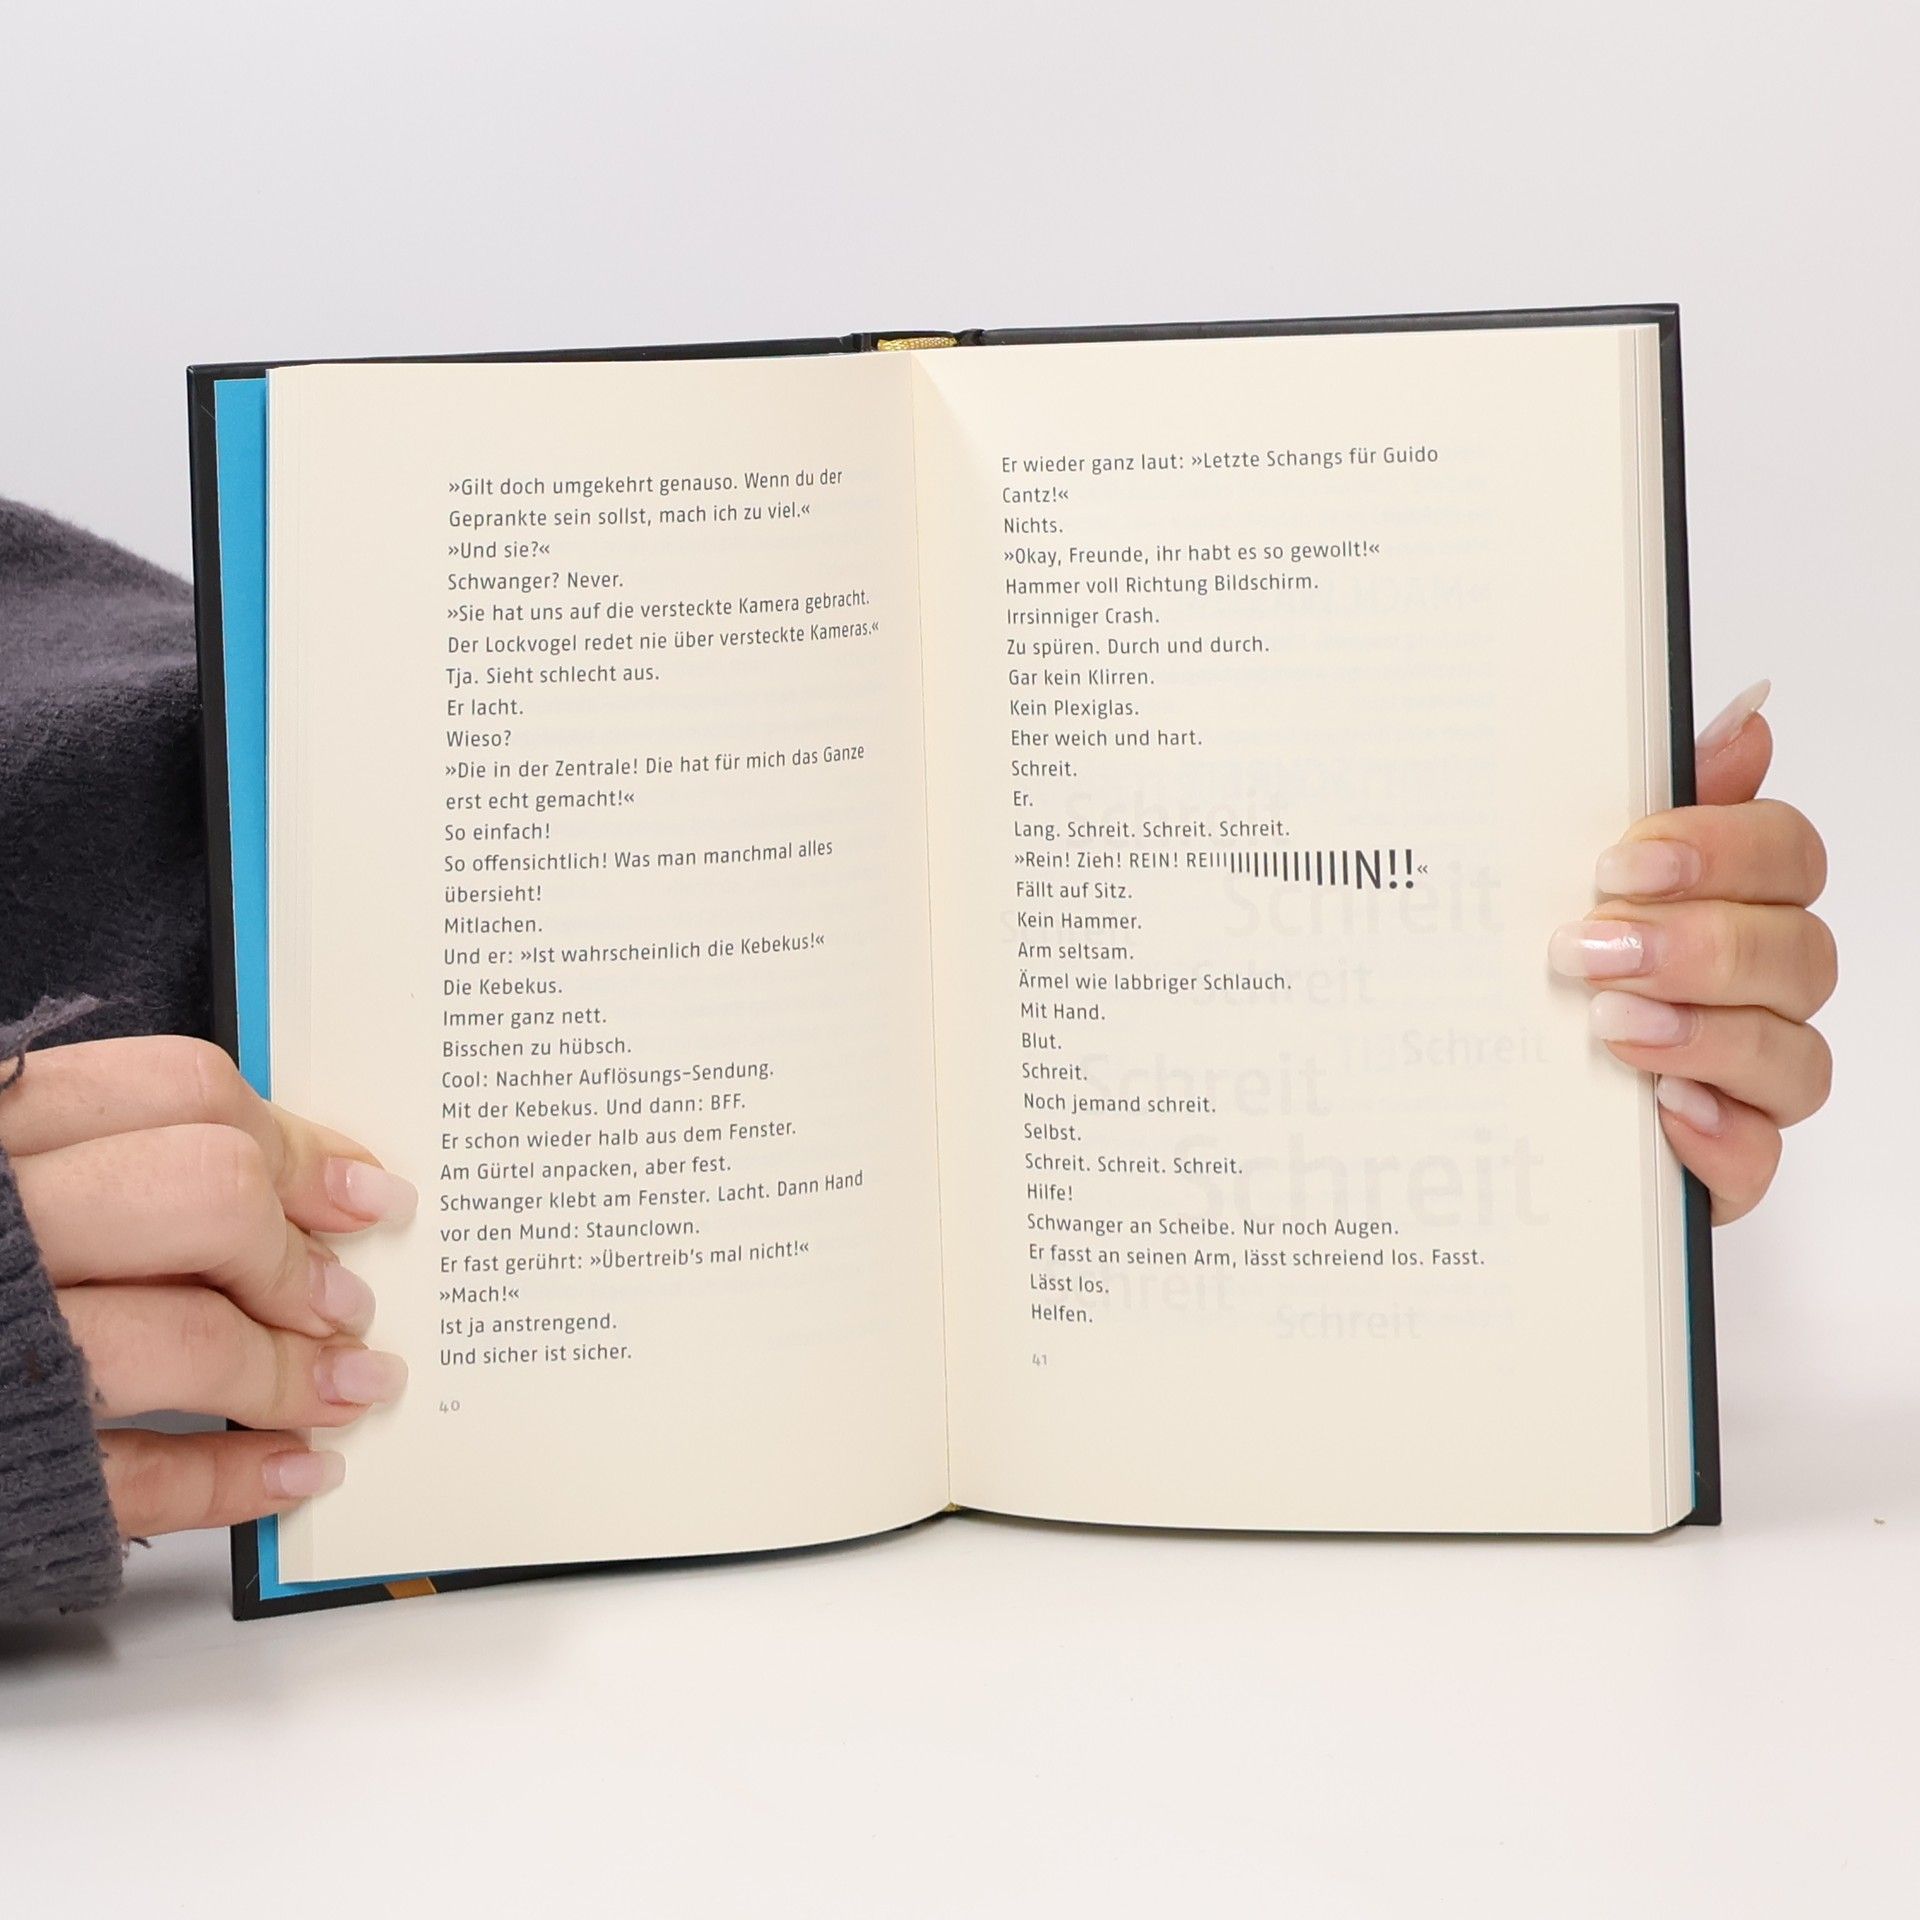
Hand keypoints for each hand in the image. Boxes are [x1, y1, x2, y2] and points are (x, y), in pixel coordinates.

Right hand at [0, 1036, 413, 1536]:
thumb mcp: (4, 1177)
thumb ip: (110, 1153)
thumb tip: (301, 1181)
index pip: (182, 1092)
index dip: (298, 1144)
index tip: (362, 1191)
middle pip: (205, 1197)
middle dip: (297, 1257)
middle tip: (347, 1298)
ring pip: (187, 1338)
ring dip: (293, 1373)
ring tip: (347, 1386)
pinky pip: (138, 1477)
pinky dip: (234, 1479)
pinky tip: (291, 1469)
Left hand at [1551, 681, 1835, 1222]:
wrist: (1458, 1099)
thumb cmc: (1526, 972)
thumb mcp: (1554, 876)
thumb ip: (1646, 799)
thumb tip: (1746, 715)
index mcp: (1727, 904)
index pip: (1785, 855)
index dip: (1722, 850)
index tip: (1623, 863)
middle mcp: (1754, 990)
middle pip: (1799, 954)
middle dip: (1698, 946)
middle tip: (1591, 949)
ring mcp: (1745, 1082)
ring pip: (1795, 1057)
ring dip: (1704, 1035)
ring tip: (1608, 1028)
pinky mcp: (1721, 1164)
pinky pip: (1760, 1159)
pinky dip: (1718, 1137)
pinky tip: (1662, 1112)